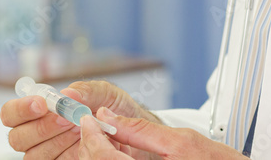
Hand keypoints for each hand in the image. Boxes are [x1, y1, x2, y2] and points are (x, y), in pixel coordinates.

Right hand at [0, 79, 159, 158]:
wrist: (139, 134)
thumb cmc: (117, 109)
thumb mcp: (105, 93)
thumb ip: (85, 90)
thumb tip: (66, 95)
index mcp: (41, 112)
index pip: (10, 114)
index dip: (19, 109)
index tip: (42, 103)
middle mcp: (40, 135)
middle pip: (17, 138)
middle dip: (41, 127)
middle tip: (67, 119)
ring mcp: (51, 154)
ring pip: (33, 156)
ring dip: (55, 142)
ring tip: (80, 130)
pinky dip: (66, 155)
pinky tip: (85, 146)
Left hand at [79, 108, 243, 158]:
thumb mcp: (181, 140)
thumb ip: (140, 130)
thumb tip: (108, 115)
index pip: (101, 155)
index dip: (90, 134)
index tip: (89, 119)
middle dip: (93, 144)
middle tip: (98, 125)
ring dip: (102, 153)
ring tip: (111, 137)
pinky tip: (122, 152)